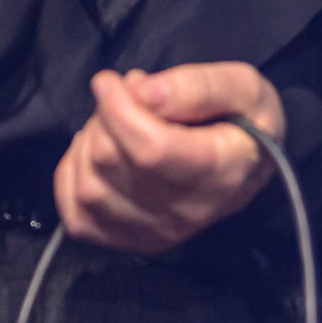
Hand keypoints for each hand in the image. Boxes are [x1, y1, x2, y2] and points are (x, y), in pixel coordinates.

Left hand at [54, 63, 286, 255]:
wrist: (248, 165)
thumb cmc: (245, 121)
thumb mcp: (242, 86)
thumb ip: (198, 86)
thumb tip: (143, 94)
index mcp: (219, 173)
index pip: (150, 149)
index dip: (117, 108)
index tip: (111, 81)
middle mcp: (184, 213)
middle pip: (111, 164)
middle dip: (104, 117)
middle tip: (124, 99)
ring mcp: (154, 233)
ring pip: (88, 189)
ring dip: (87, 145)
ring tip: (112, 125)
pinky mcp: (130, 241)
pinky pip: (77, 218)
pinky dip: (72, 179)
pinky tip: (93, 156)